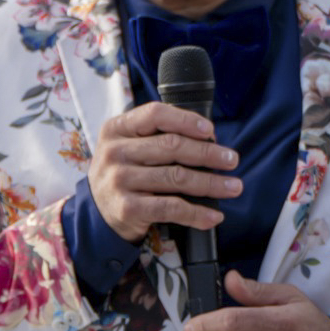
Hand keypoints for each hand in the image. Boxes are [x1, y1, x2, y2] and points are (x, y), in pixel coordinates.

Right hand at [88, 102, 239, 242]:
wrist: (96, 213)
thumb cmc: (123, 172)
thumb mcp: (127, 145)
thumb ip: (156, 136)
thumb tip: (208, 139)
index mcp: (116, 129)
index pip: (155, 114)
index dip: (186, 120)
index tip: (211, 130)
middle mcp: (115, 152)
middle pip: (172, 146)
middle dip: (209, 153)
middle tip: (232, 160)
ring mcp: (120, 181)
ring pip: (177, 178)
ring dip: (211, 184)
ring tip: (233, 187)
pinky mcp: (128, 208)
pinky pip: (171, 208)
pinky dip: (197, 214)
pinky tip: (214, 216)